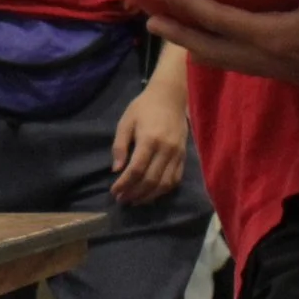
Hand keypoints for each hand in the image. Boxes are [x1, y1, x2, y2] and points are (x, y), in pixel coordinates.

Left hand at [109, 79, 188, 205]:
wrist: (170, 97)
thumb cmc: (144, 108)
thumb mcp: (126, 122)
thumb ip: (120, 146)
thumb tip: (116, 170)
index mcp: (149, 139)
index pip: (136, 169)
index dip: (124, 184)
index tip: (114, 192)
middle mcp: (166, 149)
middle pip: (151, 180)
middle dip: (135, 194)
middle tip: (122, 200)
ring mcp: (177, 154)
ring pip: (165, 184)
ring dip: (149, 196)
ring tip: (135, 201)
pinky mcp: (184, 157)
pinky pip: (175, 179)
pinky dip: (163, 190)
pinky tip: (152, 194)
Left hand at [145, 0, 298, 86]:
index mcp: (277, 38)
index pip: (218, 21)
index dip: (186, 6)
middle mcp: (276, 60)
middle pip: (215, 50)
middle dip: (181, 34)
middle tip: (149, 20)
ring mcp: (288, 71)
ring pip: (232, 62)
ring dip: (203, 47)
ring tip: (178, 36)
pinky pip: (250, 65)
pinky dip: (228, 54)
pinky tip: (228, 45)